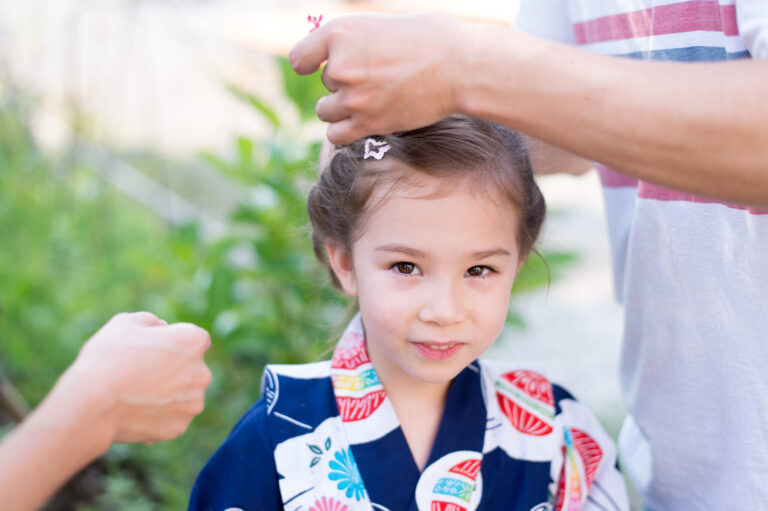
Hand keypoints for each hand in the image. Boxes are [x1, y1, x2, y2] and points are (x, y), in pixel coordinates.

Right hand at [53, 312, 211, 445]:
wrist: (91, 405)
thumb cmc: (107, 359)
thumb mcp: (124, 323)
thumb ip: (150, 321)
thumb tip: (162, 327)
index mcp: (193, 342)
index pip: (196, 339)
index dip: (174, 342)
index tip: (153, 349)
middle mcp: (202, 373)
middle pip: (191, 368)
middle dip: (173, 369)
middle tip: (140, 374)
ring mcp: (192, 403)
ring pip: (184, 395)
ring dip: (167, 394)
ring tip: (135, 394)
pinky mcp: (180, 427)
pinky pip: (171, 418)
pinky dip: (158, 416)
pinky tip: (134, 413)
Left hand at [290, 12, 467, 143]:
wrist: (462, 67)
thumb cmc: (430, 39)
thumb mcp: (381, 25)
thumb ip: (353, 41)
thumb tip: (331, 59)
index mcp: (340, 32)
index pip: (300, 57)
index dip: (309, 61)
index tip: (318, 64)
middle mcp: (341, 66)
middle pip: (325, 82)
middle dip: (344, 80)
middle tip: (377, 76)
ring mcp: (354, 98)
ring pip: (325, 110)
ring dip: (342, 106)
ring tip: (371, 98)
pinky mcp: (369, 124)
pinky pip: (336, 135)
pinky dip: (344, 130)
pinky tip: (363, 120)